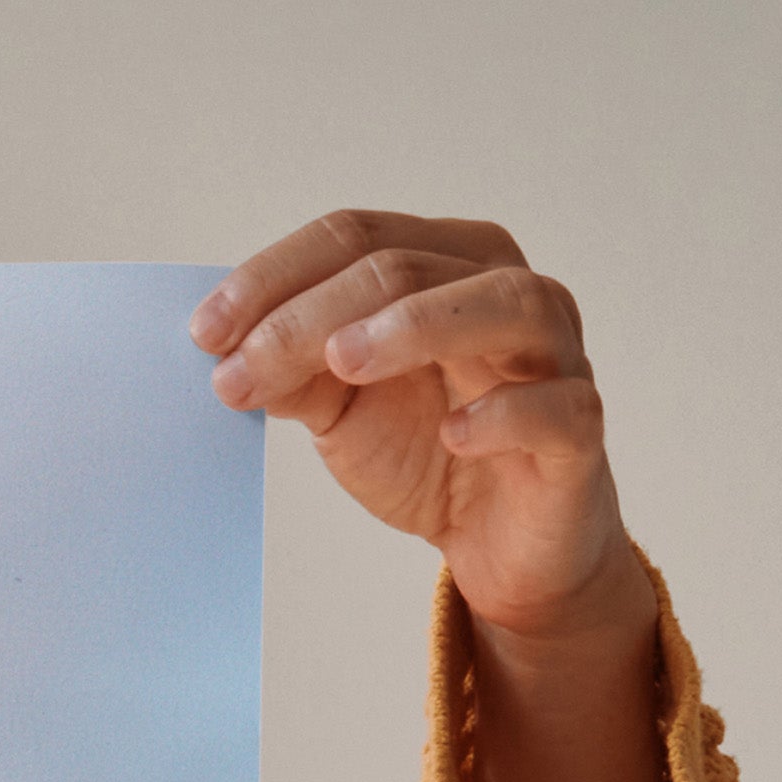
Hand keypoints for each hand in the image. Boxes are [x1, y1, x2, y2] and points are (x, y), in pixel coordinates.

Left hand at [196, 211, 680, 781]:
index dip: (274, 277)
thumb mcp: (342, 408)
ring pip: (499, 305)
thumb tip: (226, 351)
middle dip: (311, 316)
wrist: (499, 544)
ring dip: (415, 326)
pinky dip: (503, 413)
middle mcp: (506, 290)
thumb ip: (295, 371)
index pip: (355, 237)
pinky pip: (554, 406)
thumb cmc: (428, 451)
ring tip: (342, 362)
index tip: (203, 333)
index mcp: (446, 264)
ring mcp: (554, 355)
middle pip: (406, 267)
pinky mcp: (578, 430)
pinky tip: (454, 432)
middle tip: (240, 369)